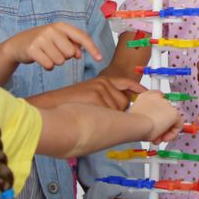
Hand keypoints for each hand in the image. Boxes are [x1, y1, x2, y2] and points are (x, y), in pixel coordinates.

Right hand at [2, 23, 103, 69]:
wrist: (18, 44)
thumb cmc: (43, 42)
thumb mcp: (59, 40)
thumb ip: (72, 45)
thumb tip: (79, 54)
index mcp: (61, 26)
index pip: (81, 37)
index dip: (92, 48)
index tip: (100, 58)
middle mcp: (52, 30)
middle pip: (70, 53)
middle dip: (65, 57)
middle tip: (55, 52)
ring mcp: (41, 38)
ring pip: (60, 61)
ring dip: (55, 62)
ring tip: (47, 55)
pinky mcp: (32, 49)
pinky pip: (49, 65)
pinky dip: (47, 66)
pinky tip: (42, 60)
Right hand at [30, 76, 146, 110]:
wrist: (51, 103)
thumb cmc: (69, 103)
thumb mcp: (89, 95)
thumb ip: (105, 98)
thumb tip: (122, 109)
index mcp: (102, 80)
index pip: (126, 83)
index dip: (137, 89)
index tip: (146, 93)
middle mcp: (103, 82)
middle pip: (124, 102)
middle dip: (118, 112)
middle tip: (100, 115)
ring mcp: (100, 88)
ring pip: (118, 109)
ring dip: (108, 117)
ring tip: (91, 114)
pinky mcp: (96, 95)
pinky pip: (110, 113)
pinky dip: (102, 118)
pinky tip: (89, 115)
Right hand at [129, 90, 181, 143]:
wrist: (135, 124)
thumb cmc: (132, 123)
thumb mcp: (138, 117)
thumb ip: (147, 117)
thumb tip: (152, 124)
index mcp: (147, 96)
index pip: (158, 101)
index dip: (158, 114)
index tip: (157, 122)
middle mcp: (158, 97)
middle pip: (165, 111)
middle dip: (161, 125)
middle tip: (156, 135)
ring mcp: (166, 104)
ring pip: (172, 119)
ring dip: (165, 130)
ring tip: (157, 138)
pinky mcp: (173, 112)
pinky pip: (178, 124)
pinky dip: (173, 133)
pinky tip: (165, 138)